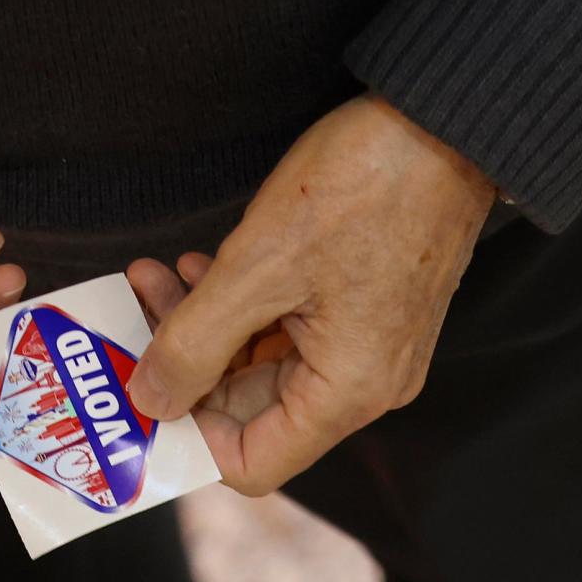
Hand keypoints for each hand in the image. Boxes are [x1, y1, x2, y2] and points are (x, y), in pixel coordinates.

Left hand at [127, 95, 493, 494]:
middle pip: (249, 410)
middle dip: (183, 364)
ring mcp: (364, 345)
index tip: (143, 387)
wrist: (445, 118)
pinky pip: (283, 330)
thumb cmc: (365, 186)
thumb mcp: (257, 267)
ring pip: (258, 363)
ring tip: (158, 275)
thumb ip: (194, 344)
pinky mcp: (360, 308)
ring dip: (202, 326)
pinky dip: (237, 305)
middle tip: (137, 309)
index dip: (189, 436)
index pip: (252, 462)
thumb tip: (151, 400)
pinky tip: (200, 266)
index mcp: (347, 391)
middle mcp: (363, 382)